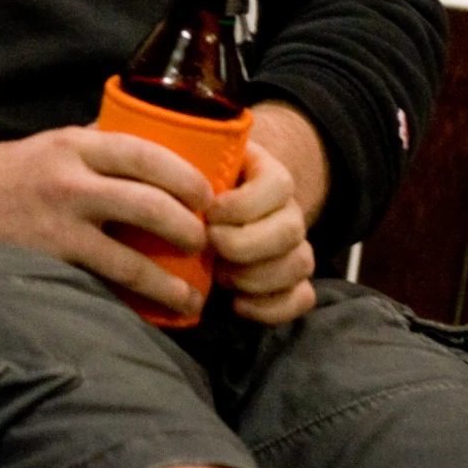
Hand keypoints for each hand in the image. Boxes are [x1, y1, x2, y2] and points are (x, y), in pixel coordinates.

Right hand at [0, 124, 214, 318]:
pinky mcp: (44, 264)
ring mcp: (57, 227)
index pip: (147, 153)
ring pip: (130, 257)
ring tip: (193, 295)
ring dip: (169, 279)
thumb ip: (93, 154)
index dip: (186, 176)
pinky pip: (99, 286)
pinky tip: (149, 314)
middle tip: (209, 243)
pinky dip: (129, 302)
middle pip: (150, 202)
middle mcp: (69, 181)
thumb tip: (151, 163)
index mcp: (74, 145)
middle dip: (189, 227)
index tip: (209, 196)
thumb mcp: (48, 147)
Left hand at [208, 104, 328, 325]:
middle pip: (291, 230)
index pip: (278, 186)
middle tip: (211, 247)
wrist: (212, 208)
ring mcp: (294, 246)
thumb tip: (164, 171)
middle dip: (245, 245)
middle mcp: (288, 210)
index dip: (243, 205)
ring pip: (301, 263)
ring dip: (256, 277)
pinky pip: (303, 297)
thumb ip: (187, 160)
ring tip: (221, 276)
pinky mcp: (292, 280)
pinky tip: (238, 304)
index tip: (209, 212)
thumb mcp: (193, 161)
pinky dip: (272, 307)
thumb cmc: (195, 184)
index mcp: (268, 174)